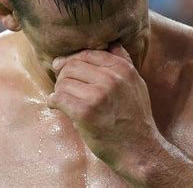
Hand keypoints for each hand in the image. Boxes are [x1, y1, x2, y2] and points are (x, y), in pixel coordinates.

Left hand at [48, 43, 157, 167]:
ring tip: (62, 100)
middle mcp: (111, 78)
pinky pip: (59, 98)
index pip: (88, 54)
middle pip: (72, 66)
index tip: (61, 67)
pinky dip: (53, 102)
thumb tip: (112, 44)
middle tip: (61, 86)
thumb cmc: (136, 118)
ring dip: (58, 91)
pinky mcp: (85, 112)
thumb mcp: (137, 84)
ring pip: (63, 82)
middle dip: (62, 75)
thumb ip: (124, 63)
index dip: (71, 60)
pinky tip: (55, 106)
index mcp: (123, 69)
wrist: (139, 150)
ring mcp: (98, 95)